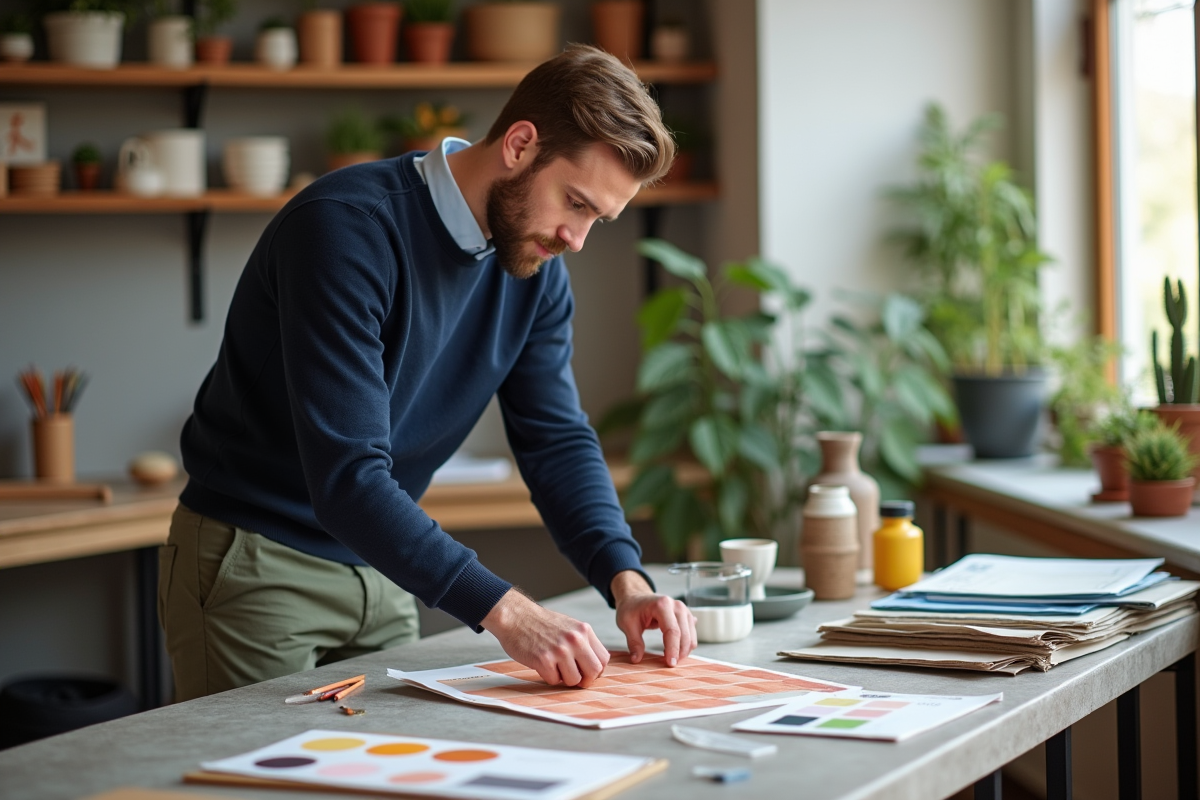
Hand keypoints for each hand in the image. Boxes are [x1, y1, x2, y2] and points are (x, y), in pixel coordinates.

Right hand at [481, 588, 609, 686]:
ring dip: (564, 678)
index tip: (586, 672)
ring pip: (574, 680)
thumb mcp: (569, 627)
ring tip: (554, 666)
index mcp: (584, 630)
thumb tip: (595, 667)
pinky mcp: (543, 659)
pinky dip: (548, 676)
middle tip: (574, 677)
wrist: (515, 616)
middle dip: (585, 679)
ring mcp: (560, 650)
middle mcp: (575, 639)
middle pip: (594, 672)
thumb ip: (583, 643)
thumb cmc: (541, 624)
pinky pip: (554, 681)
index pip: (603, 659)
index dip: (596, 670)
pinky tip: (541, 664)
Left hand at [611, 571, 696, 666]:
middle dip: (680, 652)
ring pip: (691, 635)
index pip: (672, 630)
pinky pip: (691, 634)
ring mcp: (684, 610)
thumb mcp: (627, 624)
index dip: (673, 649)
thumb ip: (634, 642)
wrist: (636, 597)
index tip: (670, 663)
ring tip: (670, 657)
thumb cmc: (631, 608)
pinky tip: (675, 649)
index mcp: (662, 605)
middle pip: (684, 634)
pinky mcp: (686, 616)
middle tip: (670, 664)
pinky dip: (686, 645)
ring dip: (684, 650)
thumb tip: (637, 659)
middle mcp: (676, 606)